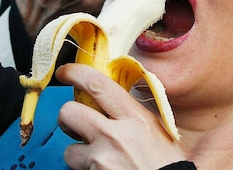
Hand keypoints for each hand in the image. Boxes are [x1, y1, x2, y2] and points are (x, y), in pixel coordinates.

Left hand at [57, 64, 186, 169]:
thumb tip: (107, 94)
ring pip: (70, 149)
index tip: (66, 72)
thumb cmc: (166, 165)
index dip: (75, 73)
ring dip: (79, 154)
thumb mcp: (157, 130)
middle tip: (77, 124)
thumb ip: (132, 112)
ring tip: (98, 159)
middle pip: (70, 111)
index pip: (97, 84)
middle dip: (68, 117)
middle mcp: (115, 136)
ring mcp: (102, 160)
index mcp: (135, 118)